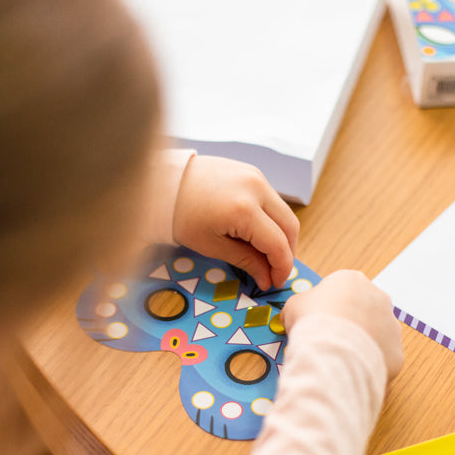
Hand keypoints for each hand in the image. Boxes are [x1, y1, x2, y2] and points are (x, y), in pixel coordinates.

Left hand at [172, 156, 298, 289]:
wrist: (164, 182)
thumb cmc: (182, 216)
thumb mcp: (212, 246)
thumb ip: (247, 262)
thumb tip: (268, 279)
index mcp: (244, 210)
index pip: (278, 244)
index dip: (282, 268)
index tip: (276, 283)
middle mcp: (257, 188)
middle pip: (290, 226)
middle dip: (287, 253)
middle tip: (276, 271)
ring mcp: (257, 176)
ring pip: (284, 212)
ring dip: (282, 235)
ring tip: (267, 254)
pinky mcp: (253, 171)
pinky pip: (272, 199)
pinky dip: (272, 219)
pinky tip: (259, 233)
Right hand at [282, 270, 403, 381]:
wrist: (332, 351)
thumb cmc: (312, 322)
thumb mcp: (293, 305)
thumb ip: (302, 305)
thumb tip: (300, 313)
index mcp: (352, 280)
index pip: (341, 290)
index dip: (327, 306)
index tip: (318, 320)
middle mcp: (378, 297)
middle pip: (363, 310)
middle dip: (349, 323)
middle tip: (330, 338)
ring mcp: (391, 325)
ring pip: (376, 334)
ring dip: (361, 343)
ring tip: (340, 356)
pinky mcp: (396, 352)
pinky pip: (382, 357)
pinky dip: (369, 363)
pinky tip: (352, 369)